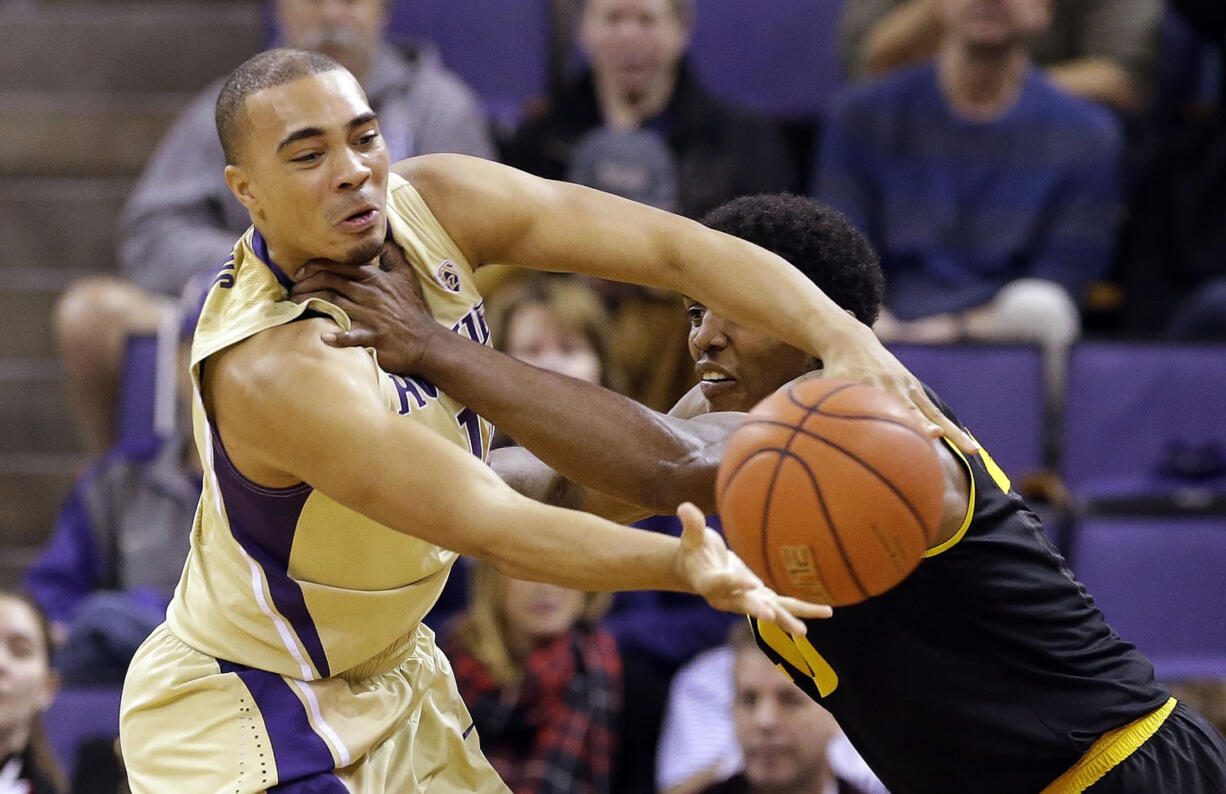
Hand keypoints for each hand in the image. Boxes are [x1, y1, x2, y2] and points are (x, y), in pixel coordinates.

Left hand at [290, 239, 440, 373]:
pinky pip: (354, 336)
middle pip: (330, 283)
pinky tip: (323, 337)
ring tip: (294, 306)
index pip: (339, 266)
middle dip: (306, 284)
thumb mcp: (406, 276)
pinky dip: (339, 337)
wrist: (426, 340)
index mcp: (374, 279)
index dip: (315, 266)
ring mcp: (371, 316)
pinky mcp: (374, 337)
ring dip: (311, 304)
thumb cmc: (413, 309)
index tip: (300, 272)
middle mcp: (369, 294)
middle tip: (291, 290)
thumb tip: (383, 236)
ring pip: (334, 304)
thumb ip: (392, 255)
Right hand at [674, 502, 831, 634]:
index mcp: (709, 582)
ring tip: (803, 631)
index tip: (751, 582)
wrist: (699, 570)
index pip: (722, 583)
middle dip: (758, 610)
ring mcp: (747, 602)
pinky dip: (803, 609)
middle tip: (771, 616)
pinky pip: (783, 606)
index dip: (735, 583)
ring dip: (786, 620)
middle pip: (744, 604)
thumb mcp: (692, 537)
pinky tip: (826, 610)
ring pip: (768, 611)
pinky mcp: (761, 600)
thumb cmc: (695, 548)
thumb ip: (692, 525)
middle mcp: (728, 598)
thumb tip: (684, 507)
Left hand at [823, 321, 978, 453]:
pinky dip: (952, 430)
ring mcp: (907, 389)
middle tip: (933, 442)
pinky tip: (969, 450)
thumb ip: (809, 405)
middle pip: (911, 411)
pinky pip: (936, 412)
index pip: (884, 406)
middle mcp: (892, 388)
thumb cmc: (830, 370)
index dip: (892, 420)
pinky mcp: (914, 391)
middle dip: (921, 428)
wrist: (850, 340)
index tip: (903, 436)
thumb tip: (789, 430)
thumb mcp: (820, 385)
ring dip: (950, 433)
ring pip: (932, 414)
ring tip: (972, 452)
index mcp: (869, 388)